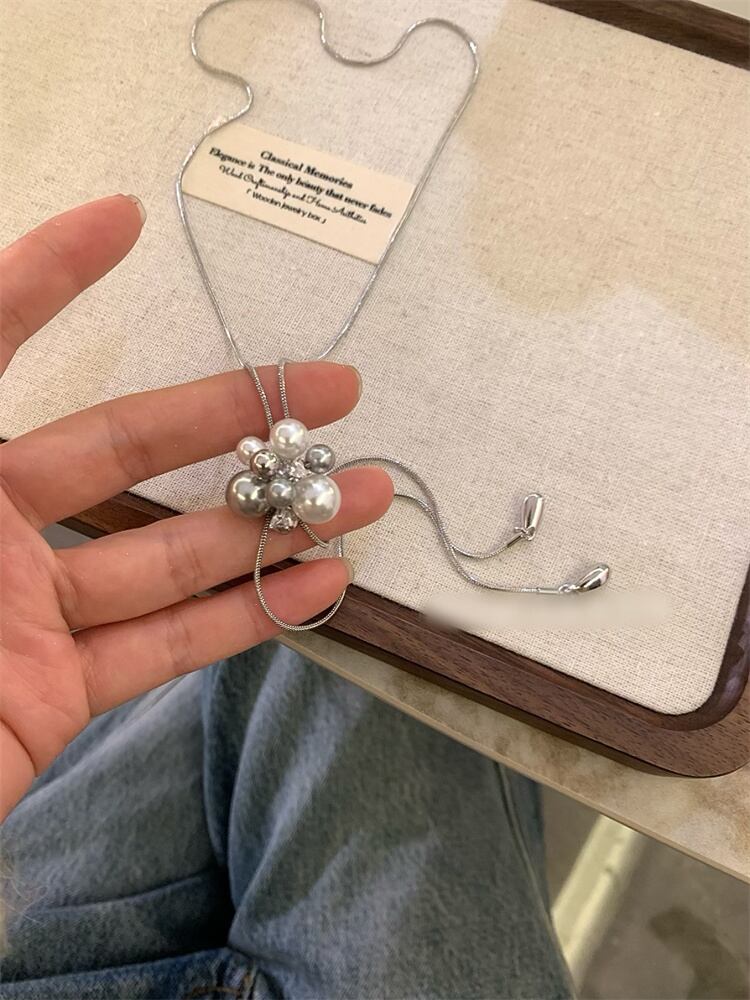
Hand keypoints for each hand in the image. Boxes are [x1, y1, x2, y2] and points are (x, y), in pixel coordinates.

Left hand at [0, 195, 391, 818]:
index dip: (49, 277)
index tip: (123, 221)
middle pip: (125, 449)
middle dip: (231, 414)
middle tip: (327, 389)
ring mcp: (24, 613)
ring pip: (166, 555)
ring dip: (269, 526)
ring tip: (358, 494)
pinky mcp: (53, 694)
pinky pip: (162, 648)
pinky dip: (244, 619)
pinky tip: (315, 586)